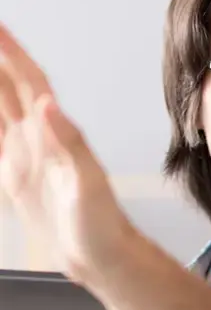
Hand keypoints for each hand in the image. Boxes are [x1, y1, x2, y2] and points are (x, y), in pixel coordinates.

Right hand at [0, 23, 133, 282]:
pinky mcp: (15, 176)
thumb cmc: (102, 224)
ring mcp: (24, 155)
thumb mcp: (87, 184)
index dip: (11, 53)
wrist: (101, 257)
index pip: (27, 81)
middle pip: (5, 86)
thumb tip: (47, 105)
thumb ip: (70, 144)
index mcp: (54, 134)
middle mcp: (38, 138)